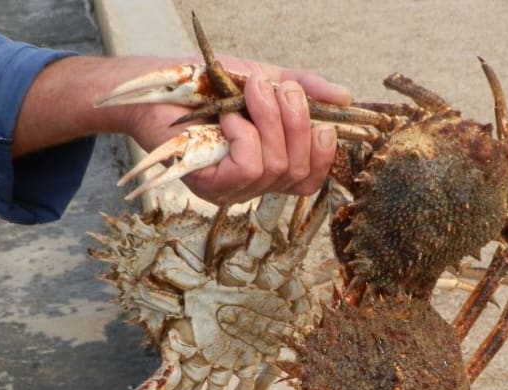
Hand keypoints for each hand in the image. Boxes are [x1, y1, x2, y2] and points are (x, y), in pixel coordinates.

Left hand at [14, 55, 350, 204]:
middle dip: (295, 121)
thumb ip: (305, 90)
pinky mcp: (210, 187)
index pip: (313, 178)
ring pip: (276, 166)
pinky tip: (226, 118)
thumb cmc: (211, 86)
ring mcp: (233, 190)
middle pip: (300, 172)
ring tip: (247, 91)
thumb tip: (346, 98)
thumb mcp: (267, 80)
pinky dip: (244, 134)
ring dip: (268, 119)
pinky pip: (248, 167)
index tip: (315, 113)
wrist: (161, 84)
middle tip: (271, 87)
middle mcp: (256, 185)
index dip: (324, 149)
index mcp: (272, 165)